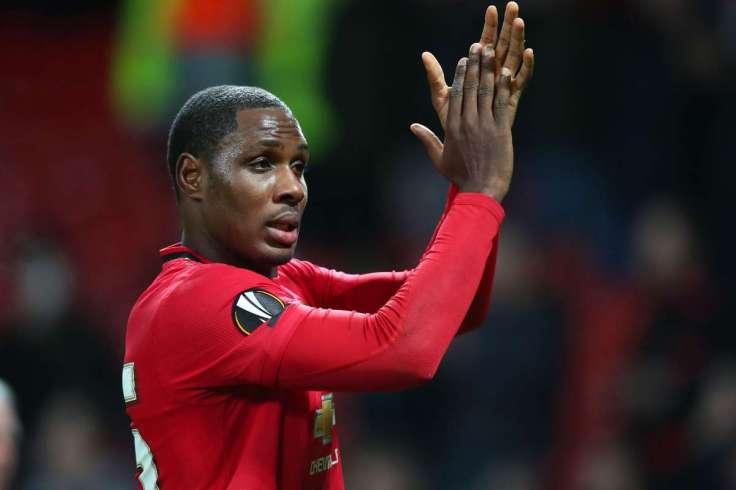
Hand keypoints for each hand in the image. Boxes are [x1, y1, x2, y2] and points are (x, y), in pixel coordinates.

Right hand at [413, 43, 518, 201]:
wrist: (481, 190)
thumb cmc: (461, 177)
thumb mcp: (439, 159)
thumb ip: (427, 140)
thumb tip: (412, 127)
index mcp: (452, 127)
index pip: (455, 94)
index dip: (460, 74)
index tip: (464, 60)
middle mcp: (467, 122)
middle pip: (469, 87)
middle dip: (474, 65)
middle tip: (478, 47)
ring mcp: (484, 125)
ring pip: (485, 91)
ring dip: (488, 69)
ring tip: (491, 52)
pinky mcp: (500, 130)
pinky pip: (501, 103)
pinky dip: (503, 86)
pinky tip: (505, 72)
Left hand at [421, 2, 532, 129]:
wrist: (467, 152)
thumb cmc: (454, 126)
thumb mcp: (441, 99)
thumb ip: (435, 77)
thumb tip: (424, 54)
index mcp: (478, 74)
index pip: (484, 44)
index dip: (489, 26)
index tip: (492, 8)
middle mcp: (493, 78)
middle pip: (502, 46)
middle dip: (507, 26)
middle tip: (512, 5)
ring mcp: (504, 88)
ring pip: (514, 59)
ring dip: (518, 40)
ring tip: (520, 21)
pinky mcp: (511, 102)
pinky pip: (521, 82)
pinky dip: (527, 67)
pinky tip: (529, 52)